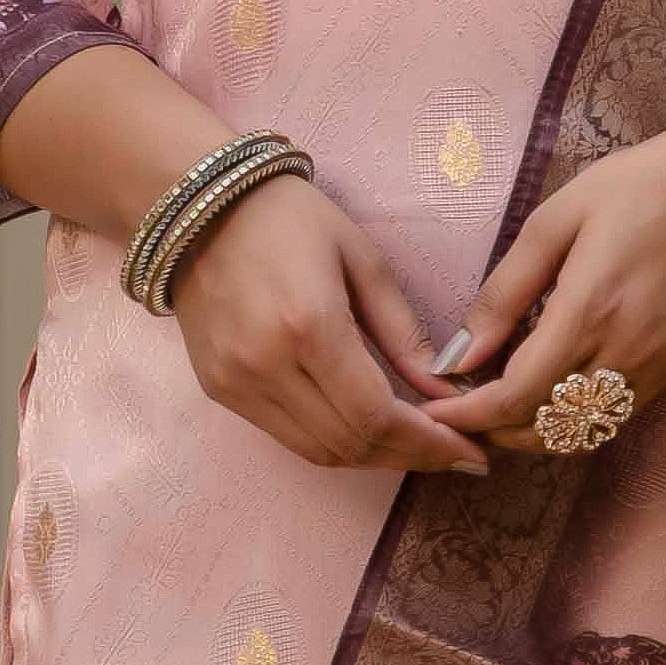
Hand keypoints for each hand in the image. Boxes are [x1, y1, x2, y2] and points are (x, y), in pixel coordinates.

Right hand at [173, 176, 482, 477]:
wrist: (194, 205)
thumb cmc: (288, 218)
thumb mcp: (363, 261)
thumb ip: (405, 334)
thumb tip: (448, 394)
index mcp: (308, 325)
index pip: (378, 416)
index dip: (429, 445)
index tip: (471, 453)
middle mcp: (265, 365)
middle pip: (351, 444)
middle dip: (411, 457)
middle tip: (455, 455)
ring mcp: (235, 383)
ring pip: (319, 452)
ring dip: (375, 458)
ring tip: (418, 449)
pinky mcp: (218, 390)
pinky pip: (288, 437)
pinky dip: (334, 444)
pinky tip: (368, 432)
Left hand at [423, 124, 665, 454]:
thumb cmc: (632, 190)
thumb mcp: (551, 224)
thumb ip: (502, 295)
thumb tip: (461, 355)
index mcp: (586, 315)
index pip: (515, 398)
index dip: (469, 414)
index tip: (438, 408)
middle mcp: (622, 356)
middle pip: (544, 430)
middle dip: (493, 430)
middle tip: (459, 409)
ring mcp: (651, 370)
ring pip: (578, 435)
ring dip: (531, 433)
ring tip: (496, 407)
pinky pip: (610, 420)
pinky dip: (570, 422)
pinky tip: (548, 394)